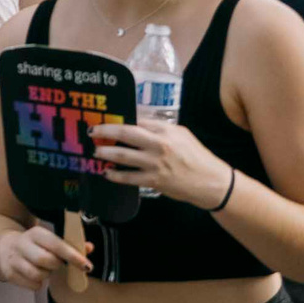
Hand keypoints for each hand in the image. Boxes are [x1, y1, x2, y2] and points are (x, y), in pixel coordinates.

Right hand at [0, 220, 91, 288]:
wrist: (3, 248)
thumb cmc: (35, 245)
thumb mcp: (50, 240)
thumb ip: (70, 244)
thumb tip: (89, 248)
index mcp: (36, 233)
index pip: (56, 244)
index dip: (72, 256)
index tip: (87, 266)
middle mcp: (22, 244)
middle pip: (46, 260)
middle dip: (56, 265)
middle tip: (57, 264)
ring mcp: (14, 260)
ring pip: (39, 275)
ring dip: (46, 275)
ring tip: (44, 268)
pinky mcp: (9, 274)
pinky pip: (33, 286)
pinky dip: (38, 283)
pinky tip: (35, 275)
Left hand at [89, 120, 232, 205]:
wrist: (211, 182)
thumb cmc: (197, 156)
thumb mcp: (182, 134)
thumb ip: (160, 128)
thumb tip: (138, 123)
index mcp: (166, 131)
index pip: (138, 122)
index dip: (119, 121)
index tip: (106, 121)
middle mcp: (159, 145)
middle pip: (126, 134)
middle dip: (105, 131)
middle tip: (92, 132)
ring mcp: (155, 164)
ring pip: (123, 156)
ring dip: (106, 153)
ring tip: (95, 151)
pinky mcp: (154, 181)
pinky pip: (129, 177)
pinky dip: (115, 175)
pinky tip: (107, 172)